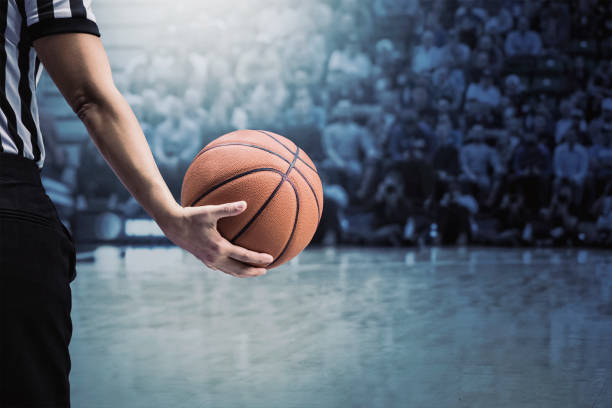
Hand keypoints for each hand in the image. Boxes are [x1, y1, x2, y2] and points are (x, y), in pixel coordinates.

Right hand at [158, 201, 272, 277]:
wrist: (172, 226)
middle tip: (265, 271)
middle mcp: (215, 258)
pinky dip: (231, 270)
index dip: (258, 258)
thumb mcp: (209, 211)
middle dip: (252, 272)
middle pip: (238, 270)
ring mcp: (209, 261)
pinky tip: (235, 267)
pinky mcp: (204, 260)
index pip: (243, 256)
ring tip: (254, 272)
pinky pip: (222, 268)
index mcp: (219, 247)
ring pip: (230, 271)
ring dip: (243, 273)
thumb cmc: (191, 216)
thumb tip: (245, 204)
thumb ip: (228, 208)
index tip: (270, 259)